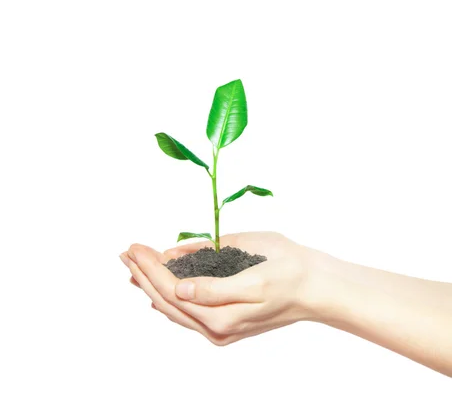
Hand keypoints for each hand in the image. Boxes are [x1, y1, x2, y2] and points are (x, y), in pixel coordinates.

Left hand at [120, 232, 331, 345]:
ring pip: (173, 308)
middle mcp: (215, 327)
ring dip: (151, 285)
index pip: (172, 289)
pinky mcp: (225, 321)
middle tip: (125, 252)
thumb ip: (215, 287)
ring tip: (133, 267)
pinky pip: (187, 312)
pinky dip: (168, 298)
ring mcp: (219, 327)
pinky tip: (157, 291)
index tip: (134, 247)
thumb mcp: (255, 276)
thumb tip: (179, 289)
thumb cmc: (288, 273)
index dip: (150, 267)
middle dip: (143, 274)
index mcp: (220, 317)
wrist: (315, 288)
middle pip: (166, 300)